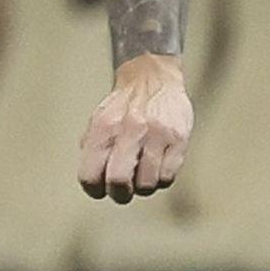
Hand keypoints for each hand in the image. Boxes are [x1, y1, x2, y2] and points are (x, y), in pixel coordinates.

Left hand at [77, 59, 192, 204]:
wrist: (152, 77)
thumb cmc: (123, 105)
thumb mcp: (98, 121)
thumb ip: (91, 149)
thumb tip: (91, 180)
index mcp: (104, 128)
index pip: (90, 175)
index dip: (94, 189)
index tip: (100, 189)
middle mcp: (129, 129)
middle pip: (119, 181)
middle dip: (120, 193)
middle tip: (123, 190)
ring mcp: (156, 135)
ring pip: (147, 184)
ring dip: (143, 186)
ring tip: (142, 174)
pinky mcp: (179, 139)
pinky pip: (168, 176)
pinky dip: (161, 179)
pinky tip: (157, 167)